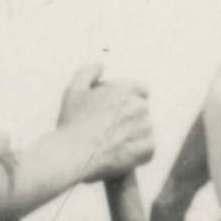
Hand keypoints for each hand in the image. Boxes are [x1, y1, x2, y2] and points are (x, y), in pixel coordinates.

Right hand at [57, 63, 154, 182]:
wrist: (74, 155)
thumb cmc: (73, 122)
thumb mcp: (74, 90)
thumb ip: (89, 72)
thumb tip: (101, 66)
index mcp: (127, 89)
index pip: (139, 89)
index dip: (125, 99)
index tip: (113, 110)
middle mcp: (140, 106)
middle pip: (141, 109)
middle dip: (129, 116)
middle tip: (108, 127)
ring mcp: (146, 128)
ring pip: (144, 129)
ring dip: (133, 134)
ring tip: (112, 141)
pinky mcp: (148, 149)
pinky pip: (147, 148)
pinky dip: (136, 151)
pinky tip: (119, 153)